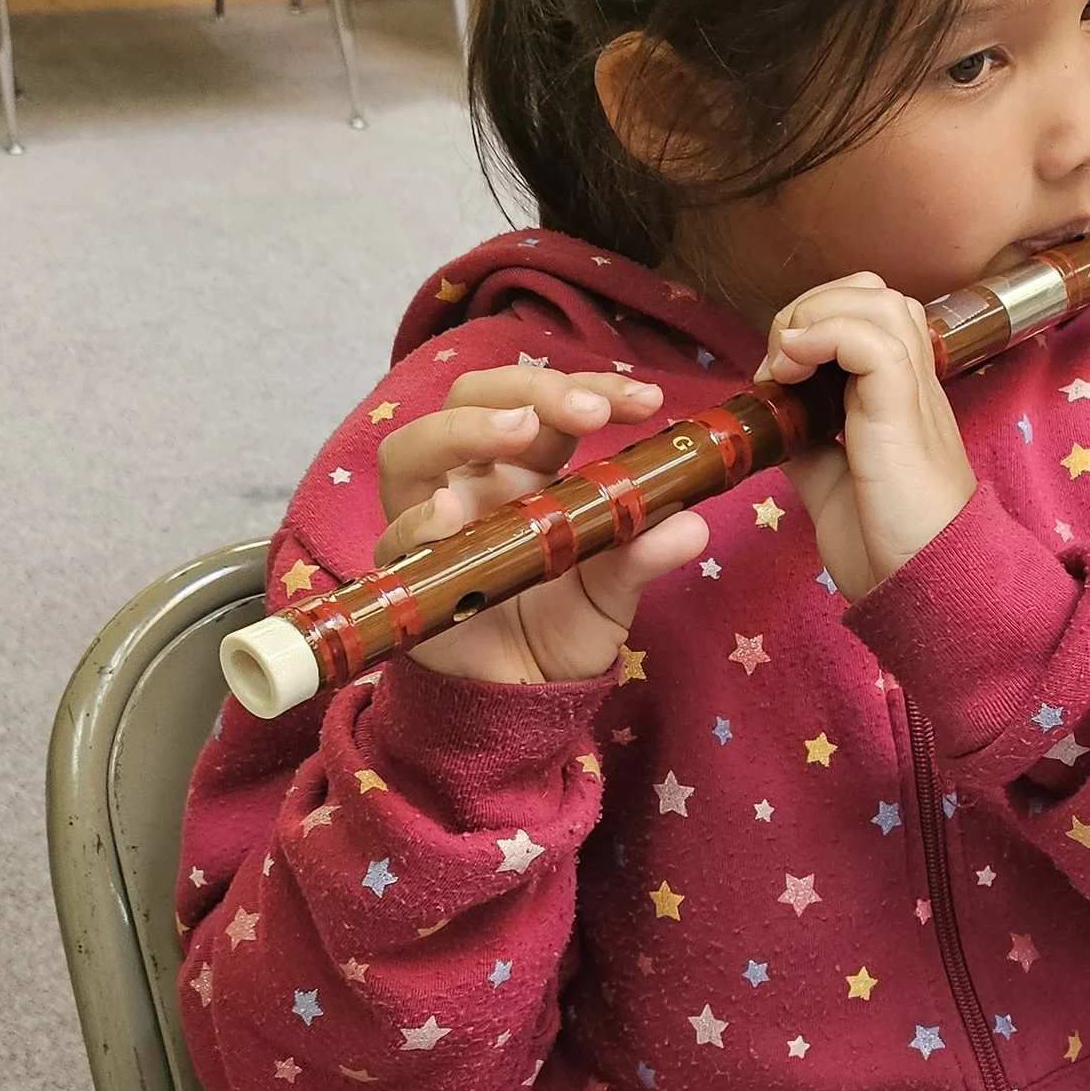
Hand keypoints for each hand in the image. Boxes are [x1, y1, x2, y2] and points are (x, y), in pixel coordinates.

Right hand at [375, 368, 711, 686]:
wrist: (522, 701)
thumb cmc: (562, 630)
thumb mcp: (614, 592)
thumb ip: (643, 555)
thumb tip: (694, 525)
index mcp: (527, 469)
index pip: (548, 403)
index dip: (591, 388)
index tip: (647, 400)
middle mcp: (473, 481)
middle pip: (472, 398)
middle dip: (529, 389)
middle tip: (588, 413)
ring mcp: (430, 522)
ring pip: (413, 448)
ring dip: (465, 428)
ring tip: (519, 430)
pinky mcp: (407, 574)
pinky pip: (395, 537)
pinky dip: (420, 519)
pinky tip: (453, 516)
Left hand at [757, 275, 976, 597]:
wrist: (929, 589)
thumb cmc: (889, 545)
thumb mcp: (831, 483)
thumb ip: (807, 442)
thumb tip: (774, 420)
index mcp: (899, 397)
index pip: (866, 315)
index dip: (813, 324)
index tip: (775, 376)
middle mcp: (912, 383)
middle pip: (873, 293)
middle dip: (811, 309)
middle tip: (779, 363)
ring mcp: (913, 392)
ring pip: (876, 300)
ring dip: (815, 316)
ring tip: (786, 364)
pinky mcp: (904, 409)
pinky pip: (870, 339)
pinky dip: (822, 336)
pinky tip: (792, 370)